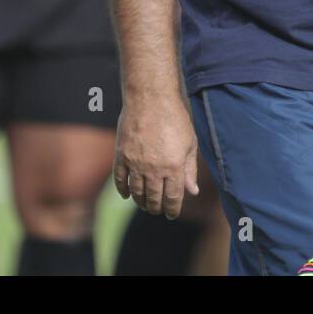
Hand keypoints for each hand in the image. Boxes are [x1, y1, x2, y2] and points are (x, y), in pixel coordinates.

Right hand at [114, 96, 200, 218]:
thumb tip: (192, 191)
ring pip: (136, 192)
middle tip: (157, 210)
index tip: (171, 214)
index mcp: (173, 167)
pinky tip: (127, 195)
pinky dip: (123, 190)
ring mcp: (135, 164)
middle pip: (153, 198)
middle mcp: (153, 169)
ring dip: (141, 202)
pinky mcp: (121, 156)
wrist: (150, 99)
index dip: (172, 209)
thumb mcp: (189, 143)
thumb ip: (189, 169)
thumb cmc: (175, 118)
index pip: (173, 197)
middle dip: (156, 207)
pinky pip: (120, 180)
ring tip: (144, 205)